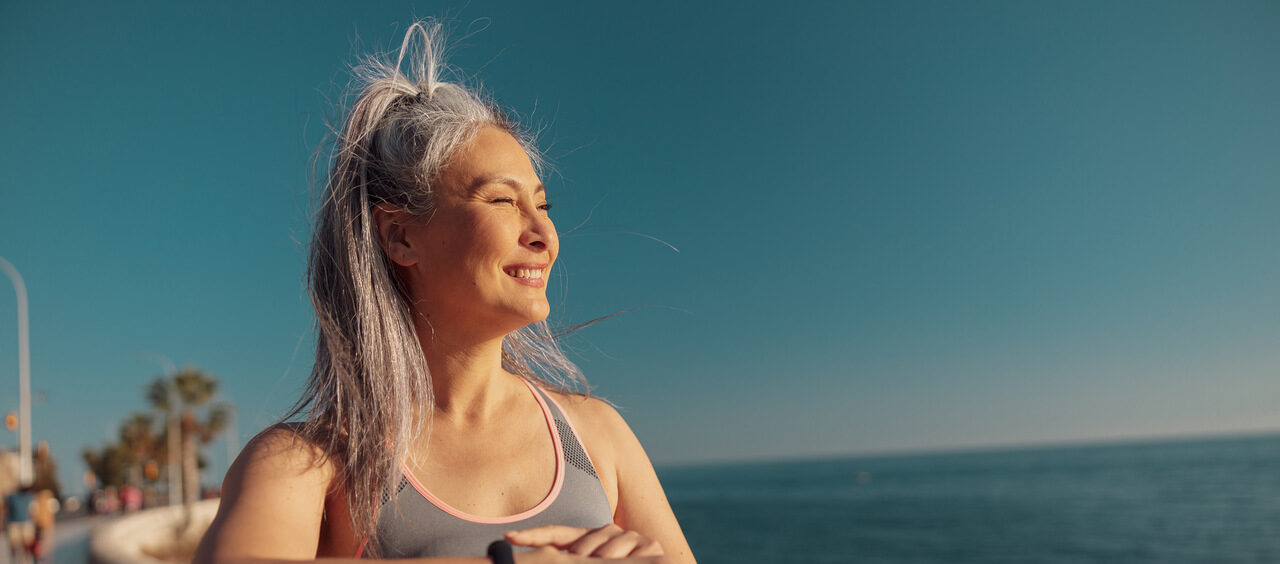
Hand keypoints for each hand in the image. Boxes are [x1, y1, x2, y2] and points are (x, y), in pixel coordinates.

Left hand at [506, 524, 664, 558]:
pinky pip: (632, 550)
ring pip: (606, 548)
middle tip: (580, 562)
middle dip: (578, 557)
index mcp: (587, 542)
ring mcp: (629, 538)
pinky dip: (625, 558)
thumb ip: (568, 558)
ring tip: (603, 562)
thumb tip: (545, 558)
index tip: (508, 537)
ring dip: (602, 559)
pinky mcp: (650, 546)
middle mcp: (607, 534)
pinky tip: (622, 560)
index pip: (558, 535)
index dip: (534, 536)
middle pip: (584, 543)